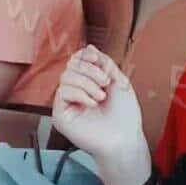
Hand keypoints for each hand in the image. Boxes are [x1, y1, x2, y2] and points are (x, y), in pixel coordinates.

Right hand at [52, 44, 147, 173]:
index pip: (77, 61)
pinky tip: (93, 103)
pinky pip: (62, 93)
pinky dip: (80, 94)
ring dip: (87, 82)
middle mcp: (75, 91)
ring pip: (66, 77)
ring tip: (101, 96)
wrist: (125, 137)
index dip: (85, 56)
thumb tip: (89, 47)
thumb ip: (104, 63)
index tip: (97, 58)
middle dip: (90, 70)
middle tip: (106, 82)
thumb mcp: (118, 81)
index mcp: (88, 82)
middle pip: (71, 66)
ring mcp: (67, 103)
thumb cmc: (124, 114)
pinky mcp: (61, 115)